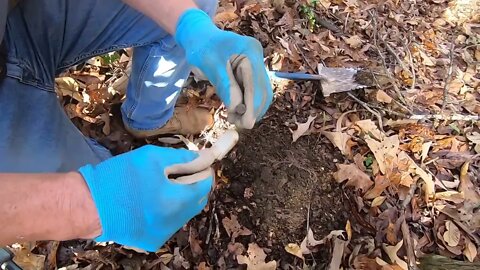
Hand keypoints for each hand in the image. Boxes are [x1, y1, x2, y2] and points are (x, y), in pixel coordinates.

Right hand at [79, 145, 212, 251]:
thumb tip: (205, 157)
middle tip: (183, 170)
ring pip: (185, 213)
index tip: (200, 161)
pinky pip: (171, 223)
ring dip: (183, 197)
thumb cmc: (119, 177)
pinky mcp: (153, 242)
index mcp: (175, 200)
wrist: (87, 206)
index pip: (205, 184)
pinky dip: (170, 210)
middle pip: (198, 201)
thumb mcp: (151, 158)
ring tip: (165, 184)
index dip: (205, 170)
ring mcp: (163, 235)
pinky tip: (154, 200)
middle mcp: (173, 222)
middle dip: (196, 184)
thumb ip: (182, 158)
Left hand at [175, 9, 272, 128]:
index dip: (253, 106)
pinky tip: (237, 112)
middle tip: (240, 125)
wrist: (200, 37)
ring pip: (261, 93)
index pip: (256, 84)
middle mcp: (257, 58)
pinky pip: (254, 92)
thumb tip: (237, 110)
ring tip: (235, 120)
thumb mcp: (210, 67)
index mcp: (250, 51)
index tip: (247, 124)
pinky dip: (247, 104)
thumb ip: (225, 87)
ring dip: (252, 109)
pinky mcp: (252, 73)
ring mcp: (257, 65)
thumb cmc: (202, 49)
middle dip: (253, 110)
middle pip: (263, 90)